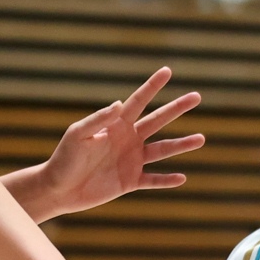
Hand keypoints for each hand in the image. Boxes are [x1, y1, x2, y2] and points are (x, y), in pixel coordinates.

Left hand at [31, 68, 205, 220]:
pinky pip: (153, 180)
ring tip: (202, 138)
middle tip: (196, 96)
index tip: (167, 71)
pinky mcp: (129, 181)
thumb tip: (120, 103)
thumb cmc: (63, 158)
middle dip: (177, 108)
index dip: (152, 86)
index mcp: (116, 125)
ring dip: (181, 145)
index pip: (138, 101)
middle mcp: (128, 139)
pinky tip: (182, 177)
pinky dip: (167, 180)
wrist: (57, 188)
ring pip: (162, 150)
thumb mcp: (77, 135)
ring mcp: (131, 160)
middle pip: (158, 120)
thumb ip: (98, 120)